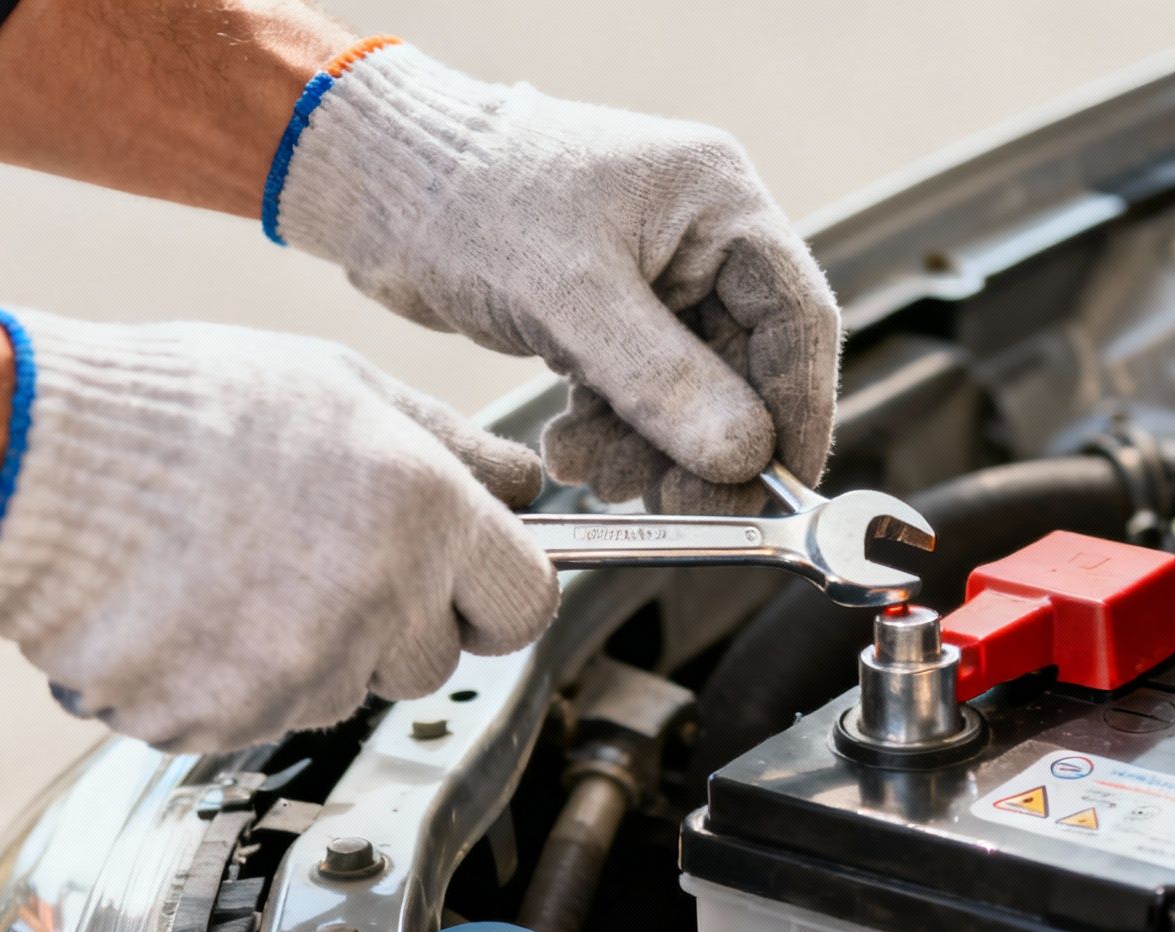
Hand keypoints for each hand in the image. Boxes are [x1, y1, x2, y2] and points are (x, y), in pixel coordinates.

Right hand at [0, 311, 559, 752]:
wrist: (34, 459)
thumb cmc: (187, 408)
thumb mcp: (347, 387)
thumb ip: (456, 447)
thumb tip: (528, 484)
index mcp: (426, 517)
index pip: (525, 605)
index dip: (496, 594)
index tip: (468, 583)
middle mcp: (378, 603)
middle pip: (434, 662)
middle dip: (396, 624)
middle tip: (318, 556)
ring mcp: (299, 673)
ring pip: (342, 692)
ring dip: (306, 650)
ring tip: (235, 567)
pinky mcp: (222, 719)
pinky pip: (257, 716)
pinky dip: (228, 678)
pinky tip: (189, 608)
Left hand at [272, 43, 839, 513]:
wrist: (376, 185)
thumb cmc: (466, 197)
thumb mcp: (570, 293)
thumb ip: (663, 378)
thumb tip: (744, 456)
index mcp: (718, 199)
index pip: (798, 319)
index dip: (798, 412)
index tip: (779, 488)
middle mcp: (701, 237)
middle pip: (746, 369)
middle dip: (706, 445)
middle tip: (674, 503)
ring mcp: (659, 278)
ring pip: (692, 394)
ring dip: (648, 449)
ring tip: (589, 467)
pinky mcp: (613, 316)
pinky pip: (643, 396)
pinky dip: (614, 434)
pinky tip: (570, 448)